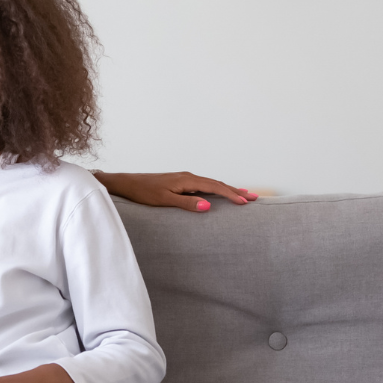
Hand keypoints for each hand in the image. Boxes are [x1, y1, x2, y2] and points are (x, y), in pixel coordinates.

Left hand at [94, 170, 257, 211]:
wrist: (127, 184)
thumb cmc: (143, 193)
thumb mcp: (165, 200)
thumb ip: (186, 203)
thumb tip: (208, 206)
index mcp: (187, 180)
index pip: (215, 187)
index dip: (232, 195)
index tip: (246, 202)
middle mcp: (188, 177)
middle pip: (217, 184)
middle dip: (236, 191)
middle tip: (254, 198)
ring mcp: (185, 179)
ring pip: (212, 184)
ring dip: (228, 190)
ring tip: (243, 196)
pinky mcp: (180, 183)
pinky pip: (204, 186)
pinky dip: (217, 190)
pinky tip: (220, 194)